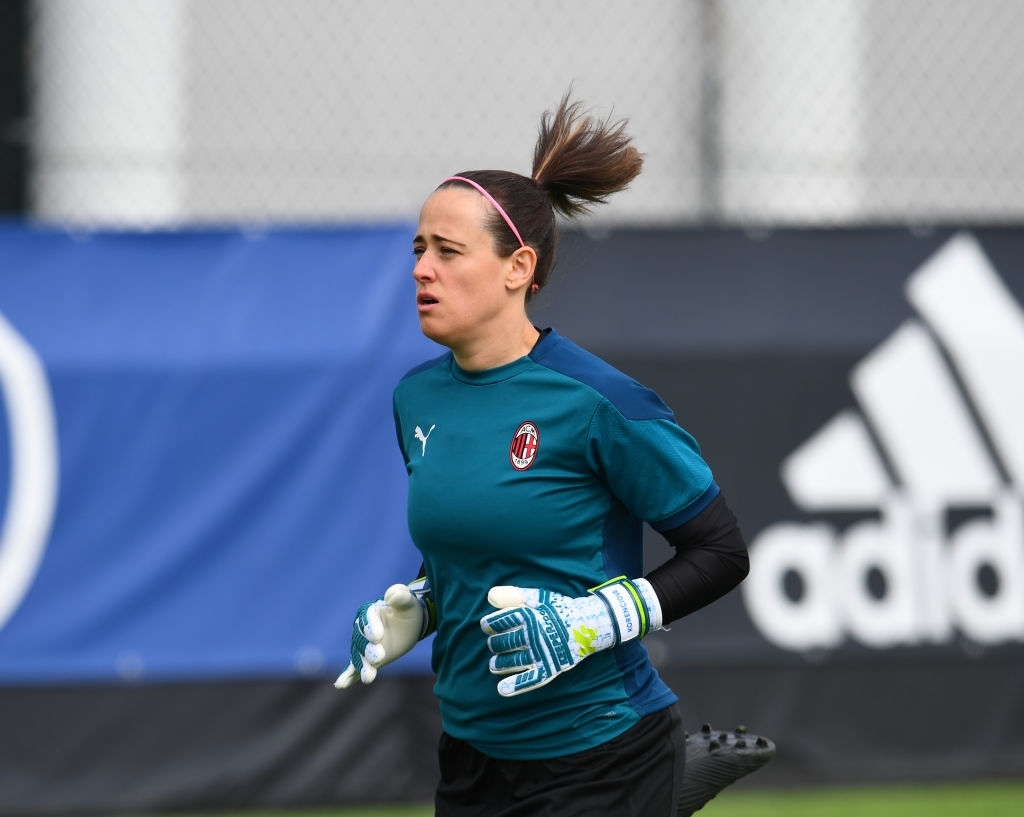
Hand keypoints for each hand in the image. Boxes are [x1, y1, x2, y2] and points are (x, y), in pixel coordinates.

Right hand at [335, 582, 430, 688]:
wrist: (408, 624)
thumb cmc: (407, 610)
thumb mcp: (408, 602)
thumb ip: (401, 597)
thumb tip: (392, 595)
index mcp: (370, 611)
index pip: (366, 619)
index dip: (371, 628)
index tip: (378, 637)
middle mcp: (362, 629)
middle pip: (361, 640)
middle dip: (368, 650)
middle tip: (379, 657)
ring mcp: (363, 645)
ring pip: (358, 656)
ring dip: (362, 666)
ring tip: (368, 677)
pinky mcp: (366, 659)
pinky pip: (353, 668)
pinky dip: (347, 676)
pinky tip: (340, 685)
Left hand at [480, 577, 661, 696]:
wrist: (589, 624)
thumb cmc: (559, 609)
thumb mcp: (539, 596)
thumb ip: (514, 595)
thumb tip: (490, 596)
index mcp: (532, 615)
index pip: (503, 621)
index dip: (491, 624)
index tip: (486, 626)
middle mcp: (535, 635)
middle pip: (506, 642)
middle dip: (495, 643)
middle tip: (493, 643)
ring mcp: (543, 653)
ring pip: (514, 661)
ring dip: (500, 663)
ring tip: (493, 663)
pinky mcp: (550, 668)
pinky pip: (531, 679)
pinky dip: (516, 685)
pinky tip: (501, 689)